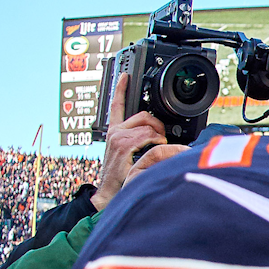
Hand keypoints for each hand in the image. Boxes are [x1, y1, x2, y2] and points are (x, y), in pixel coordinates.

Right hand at [92, 73, 176, 210]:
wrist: (108, 193)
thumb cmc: (119, 176)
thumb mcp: (126, 155)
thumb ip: (136, 142)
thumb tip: (154, 136)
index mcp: (114, 131)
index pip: (116, 105)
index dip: (121, 89)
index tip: (125, 76)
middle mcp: (115, 132)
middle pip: (143, 115)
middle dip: (157, 124)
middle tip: (161, 138)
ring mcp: (118, 138)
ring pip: (148, 126)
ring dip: (159, 136)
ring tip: (158, 148)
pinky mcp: (123, 145)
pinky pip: (147, 136)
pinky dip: (157, 142)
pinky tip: (157, 150)